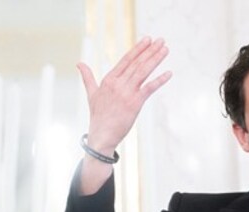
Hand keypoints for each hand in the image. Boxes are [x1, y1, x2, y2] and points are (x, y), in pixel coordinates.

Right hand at [78, 36, 171, 154]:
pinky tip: (169, 73)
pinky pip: (149, 88)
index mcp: (109, 80)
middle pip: (137, 63)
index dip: (138, 49)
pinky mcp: (135, 103)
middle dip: (150, 51)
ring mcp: (127, 93)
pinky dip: (160, 80)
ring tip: (165, 50)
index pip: (126, 60)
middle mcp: (118, 84)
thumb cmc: (98, 116)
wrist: (101, 135)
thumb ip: (87, 77)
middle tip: (161, 40)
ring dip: (156, 59)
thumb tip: (79, 64)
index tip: (147, 40)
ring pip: (143, 72)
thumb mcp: (91, 94)